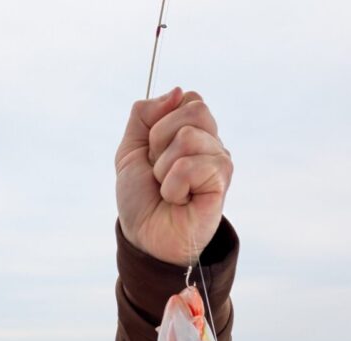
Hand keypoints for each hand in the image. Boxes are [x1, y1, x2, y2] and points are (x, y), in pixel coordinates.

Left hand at [115, 87, 232, 265]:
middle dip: (161, 140)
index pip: (189, 98)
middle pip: (194, 109)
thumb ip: (144, 114)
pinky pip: (190, 165)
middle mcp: (212, 144)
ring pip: (187, 137)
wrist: (144, 238)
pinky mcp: (221, 183)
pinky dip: (173, 185)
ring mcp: (220, 162)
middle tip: (160, 171)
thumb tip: (177, 92)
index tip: (153, 151)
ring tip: (168, 189)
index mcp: (194, 131)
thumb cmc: (140, 198)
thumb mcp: (130, 150)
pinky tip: (178, 200)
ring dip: (164, 169)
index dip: (161, 123)